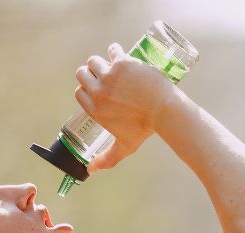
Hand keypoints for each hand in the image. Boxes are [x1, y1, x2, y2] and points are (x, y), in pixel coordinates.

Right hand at [73, 42, 176, 172]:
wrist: (164, 112)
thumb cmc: (144, 130)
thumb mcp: (123, 147)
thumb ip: (106, 159)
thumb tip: (90, 171)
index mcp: (95, 110)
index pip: (79, 93)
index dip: (86, 89)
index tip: (96, 88)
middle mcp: (98, 93)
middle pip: (82, 74)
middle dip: (90, 73)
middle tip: (103, 75)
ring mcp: (109, 77)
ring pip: (94, 61)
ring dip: (101, 61)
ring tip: (111, 64)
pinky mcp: (122, 63)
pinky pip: (112, 50)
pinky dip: (115, 50)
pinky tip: (119, 53)